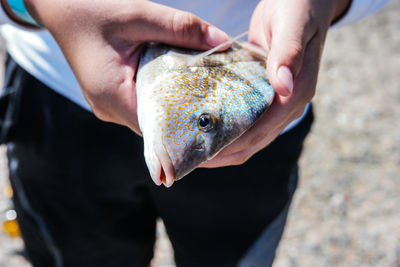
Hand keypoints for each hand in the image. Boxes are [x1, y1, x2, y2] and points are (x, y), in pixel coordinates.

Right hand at [24, 0, 228, 133]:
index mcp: (111, 95)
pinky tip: (180, 84)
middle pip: (157, 125)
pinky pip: (144, 105)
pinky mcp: (114, 98)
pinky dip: (162, 97)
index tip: (216, 118)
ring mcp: (110, 106)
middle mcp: (109, 108)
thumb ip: (180, 28)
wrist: (61, 10)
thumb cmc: (91, 10)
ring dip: (175, 105)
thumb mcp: (138, 16)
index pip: (157, 127)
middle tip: (218, 105)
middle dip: (187, 115)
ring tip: (204, 94)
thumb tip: (222, 42)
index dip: (188, 126)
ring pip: (152, 116)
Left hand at [201, 0, 350, 166]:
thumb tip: (283, 88)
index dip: (233, 145)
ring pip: (249, 136)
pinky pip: (245, 120)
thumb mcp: (293, 24)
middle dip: (222, 152)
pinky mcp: (265, 96)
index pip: (262, 130)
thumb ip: (289, 54)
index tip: (204, 154)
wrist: (303, 1)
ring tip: (192, 149)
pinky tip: (203, 127)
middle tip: (189, 157)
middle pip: (253, 141)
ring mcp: (277, 102)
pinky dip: (226, 128)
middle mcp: (288, 104)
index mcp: (297, 91)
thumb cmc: (299, 6)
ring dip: (222, 145)